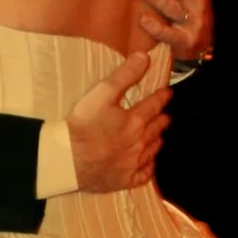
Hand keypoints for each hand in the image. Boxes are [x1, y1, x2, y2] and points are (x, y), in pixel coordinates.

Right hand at [67, 52, 169, 191]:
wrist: (69, 159)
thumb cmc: (83, 125)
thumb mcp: (102, 93)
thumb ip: (124, 74)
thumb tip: (144, 57)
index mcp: (135, 120)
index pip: (154, 105)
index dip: (162, 97)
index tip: (167, 93)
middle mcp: (140, 142)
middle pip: (157, 129)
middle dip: (162, 119)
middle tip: (165, 116)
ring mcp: (134, 163)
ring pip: (153, 150)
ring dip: (157, 141)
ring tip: (159, 136)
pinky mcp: (126, 180)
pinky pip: (144, 174)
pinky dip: (149, 167)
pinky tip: (148, 164)